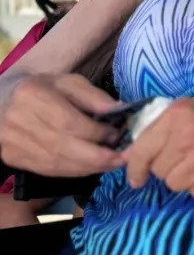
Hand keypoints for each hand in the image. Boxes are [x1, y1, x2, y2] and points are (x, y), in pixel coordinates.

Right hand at [0, 74, 122, 176]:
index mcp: (32, 95)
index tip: (117, 135)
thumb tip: (119, 110)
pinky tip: (91, 169)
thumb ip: (93, 96)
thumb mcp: (70, 82)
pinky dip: (73, 172)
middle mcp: (17, 120)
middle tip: (121, 159)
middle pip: (62, 146)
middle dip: (96, 157)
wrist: (6, 100)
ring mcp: (11, 142)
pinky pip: (47, 170)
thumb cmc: (45, 89)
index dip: (96, 133)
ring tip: (111, 165)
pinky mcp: (11, 157)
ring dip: (88, 168)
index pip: (68, 122)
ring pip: (55, 162)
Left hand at [122, 95, 193, 197]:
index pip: (142, 151)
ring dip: (186, 179)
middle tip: (186, 158)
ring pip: (176, 184)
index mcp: (178, 115)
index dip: (135, 169)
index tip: (137, 179)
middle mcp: (189, 135)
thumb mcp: (193, 109)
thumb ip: (162, 131)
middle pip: (160, 171)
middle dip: (168, 169)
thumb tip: (130, 155)